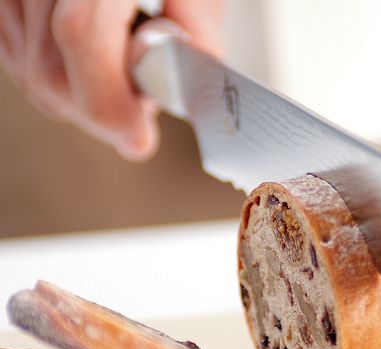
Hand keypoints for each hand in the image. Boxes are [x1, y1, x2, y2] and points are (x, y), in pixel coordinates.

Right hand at [0, 0, 222, 160]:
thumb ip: (195, 37)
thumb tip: (183, 96)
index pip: (80, 34)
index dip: (108, 100)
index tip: (138, 138)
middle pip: (46, 65)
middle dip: (97, 111)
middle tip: (133, 127)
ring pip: (29, 67)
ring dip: (77, 100)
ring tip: (118, 94)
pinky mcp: (4, 4)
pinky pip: (18, 56)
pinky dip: (56, 79)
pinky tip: (89, 77)